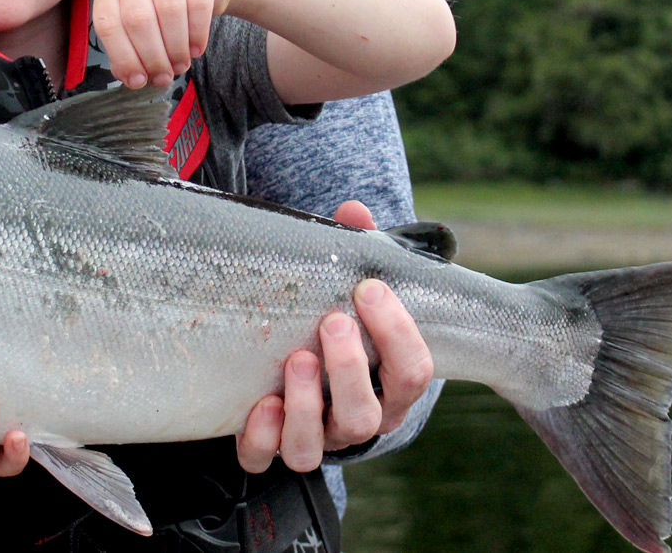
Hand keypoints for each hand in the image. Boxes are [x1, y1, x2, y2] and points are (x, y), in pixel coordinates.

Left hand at [92, 0, 236, 88]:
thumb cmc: (163, 8)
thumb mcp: (140, 26)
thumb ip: (131, 51)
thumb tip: (133, 80)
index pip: (108, 24)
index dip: (123, 58)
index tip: (138, 82)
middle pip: (138, 19)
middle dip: (153, 57)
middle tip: (165, 77)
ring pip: (169, 11)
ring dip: (176, 48)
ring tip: (181, 65)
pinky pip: (198, 3)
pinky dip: (197, 33)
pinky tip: (197, 49)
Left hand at [234, 200, 434, 473]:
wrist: (309, 372)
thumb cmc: (341, 324)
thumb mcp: (356, 292)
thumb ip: (361, 251)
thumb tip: (354, 212)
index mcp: (390, 386)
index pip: (413, 372)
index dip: (397, 332)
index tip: (369, 288)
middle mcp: (358, 419)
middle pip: (367, 417)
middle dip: (350, 369)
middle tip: (332, 322)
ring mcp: (315, 438)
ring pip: (316, 446)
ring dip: (305, 406)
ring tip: (296, 359)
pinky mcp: (270, 447)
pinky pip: (264, 459)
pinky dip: (260, 437)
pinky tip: (259, 403)